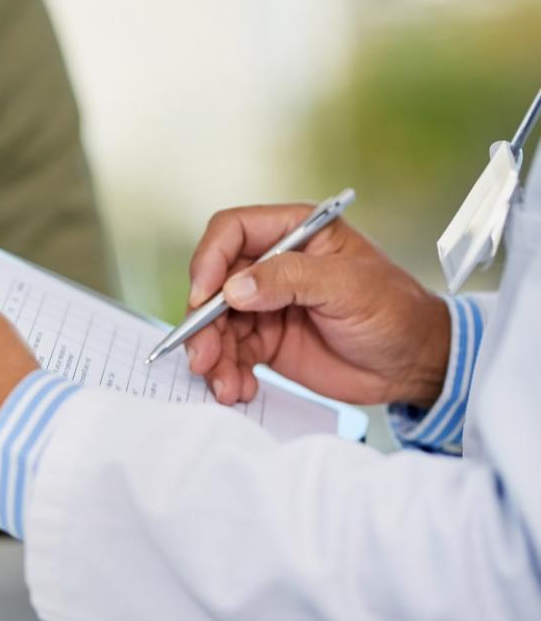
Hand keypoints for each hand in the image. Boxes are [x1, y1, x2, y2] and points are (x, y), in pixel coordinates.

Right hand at [185, 204, 450, 406]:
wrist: (415, 365)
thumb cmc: (396, 312)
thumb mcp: (349, 287)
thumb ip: (291, 280)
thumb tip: (234, 288)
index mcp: (295, 233)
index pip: (232, 230)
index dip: (210, 260)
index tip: (204, 296)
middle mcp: (272, 265)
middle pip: (214, 282)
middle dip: (204, 321)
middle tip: (204, 354)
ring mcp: (265, 304)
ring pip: (216, 322)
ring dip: (212, 354)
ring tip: (223, 383)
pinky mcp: (265, 341)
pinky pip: (231, 353)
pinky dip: (227, 372)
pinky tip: (239, 389)